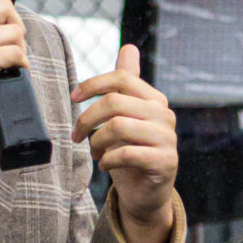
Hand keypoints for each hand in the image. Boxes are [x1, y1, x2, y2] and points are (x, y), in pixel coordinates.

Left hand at [75, 44, 177, 242]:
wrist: (147, 194)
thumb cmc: (131, 152)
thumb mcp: (126, 116)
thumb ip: (127, 85)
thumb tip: (129, 47)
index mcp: (154, 99)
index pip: (122, 78)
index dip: (93, 84)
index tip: (74, 98)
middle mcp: (164, 115)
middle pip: (115, 102)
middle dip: (87, 118)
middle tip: (76, 135)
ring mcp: (168, 139)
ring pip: (119, 127)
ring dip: (97, 142)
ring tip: (95, 153)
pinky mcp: (166, 162)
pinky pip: (127, 154)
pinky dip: (109, 161)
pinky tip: (105, 166)